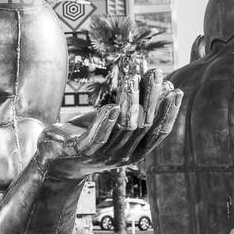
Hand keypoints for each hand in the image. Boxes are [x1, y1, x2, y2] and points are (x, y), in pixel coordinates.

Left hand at [37, 69, 181, 179]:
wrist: (57, 159)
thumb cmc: (90, 137)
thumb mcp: (115, 123)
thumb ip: (136, 109)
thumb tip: (161, 84)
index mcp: (135, 151)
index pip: (158, 133)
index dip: (169, 112)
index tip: (176, 90)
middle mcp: (123, 156)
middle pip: (143, 125)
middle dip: (151, 98)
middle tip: (155, 74)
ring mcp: (103, 155)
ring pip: (122, 127)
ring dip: (129, 102)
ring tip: (132, 80)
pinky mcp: (82, 151)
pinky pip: (97, 138)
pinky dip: (105, 122)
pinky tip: (110, 106)